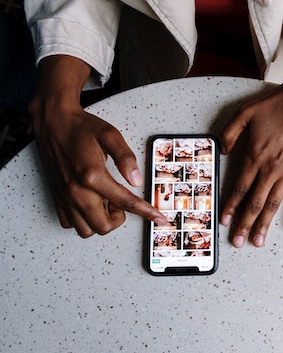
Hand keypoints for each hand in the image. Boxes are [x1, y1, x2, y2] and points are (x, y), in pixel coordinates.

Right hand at [29, 55, 166, 236]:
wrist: (53, 122)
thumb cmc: (81, 128)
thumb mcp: (110, 135)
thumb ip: (126, 158)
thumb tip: (137, 180)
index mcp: (92, 175)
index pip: (126, 203)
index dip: (146, 212)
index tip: (159, 219)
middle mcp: (76, 191)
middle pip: (104, 226)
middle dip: (119, 218)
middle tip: (121, 200)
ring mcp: (64, 196)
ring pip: (86, 230)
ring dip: (101, 221)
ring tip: (106, 201)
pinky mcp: (56, 197)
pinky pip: (69, 224)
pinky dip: (83, 220)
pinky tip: (91, 204)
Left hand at [219, 35, 282, 246]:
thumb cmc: (275, 104)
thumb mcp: (244, 113)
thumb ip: (229, 133)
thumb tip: (221, 151)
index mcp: (254, 156)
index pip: (240, 188)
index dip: (231, 206)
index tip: (224, 222)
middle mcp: (271, 167)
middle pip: (255, 202)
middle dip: (244, 223)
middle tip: (238, 242)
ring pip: (274, 203)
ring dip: (265, 223)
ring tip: (258, 241)